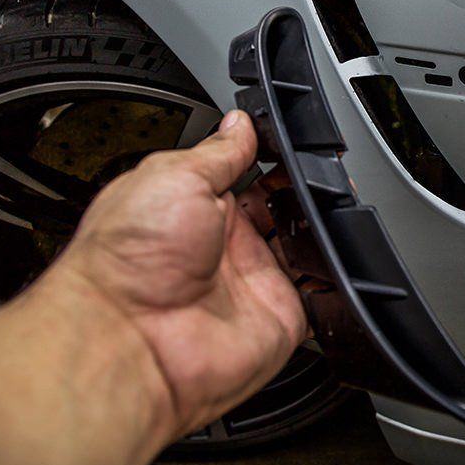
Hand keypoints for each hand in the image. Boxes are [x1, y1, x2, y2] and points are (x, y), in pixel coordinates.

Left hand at [56, 109, 306, 436]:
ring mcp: (255, 282)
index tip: (296, 144)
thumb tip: (240, 124)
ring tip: (328, 208)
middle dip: (303, 192)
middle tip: (316, 176)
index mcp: (196, 207)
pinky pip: (322, 297)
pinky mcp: (282, 318)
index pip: (248, 175)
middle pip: (283, 210)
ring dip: (322, 229)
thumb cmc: (127, 261)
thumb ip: (218, 151)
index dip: (273, 159)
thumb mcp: (172, 175)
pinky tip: (336, 256)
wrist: (130, 341)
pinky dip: (336, 280)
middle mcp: (226, 246)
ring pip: (308, 248)